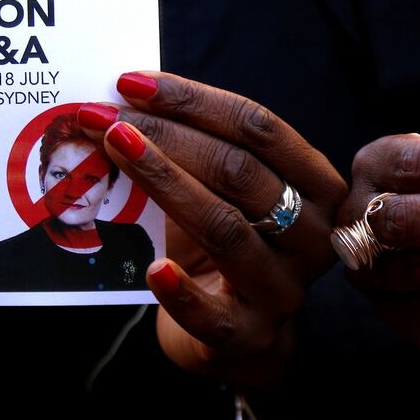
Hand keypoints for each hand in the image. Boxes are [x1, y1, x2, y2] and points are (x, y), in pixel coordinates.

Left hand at [78, 72, 346, 385]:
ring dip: (163, 184)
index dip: (194, 100)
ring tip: (111, 153)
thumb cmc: (227, 242)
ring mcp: (285, 287)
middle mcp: (313, 233)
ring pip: (224, 227)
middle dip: (166, 136)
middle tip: (103, 118)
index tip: (131, 82)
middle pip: (240, 171)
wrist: (240, 332)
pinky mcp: (252, 336)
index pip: (259, 127)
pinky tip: (152, 269)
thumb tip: (120, 100)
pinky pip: (213, 313)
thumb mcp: (223, 190)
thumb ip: (194, 148)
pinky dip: (181, 291)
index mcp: (316, 184)